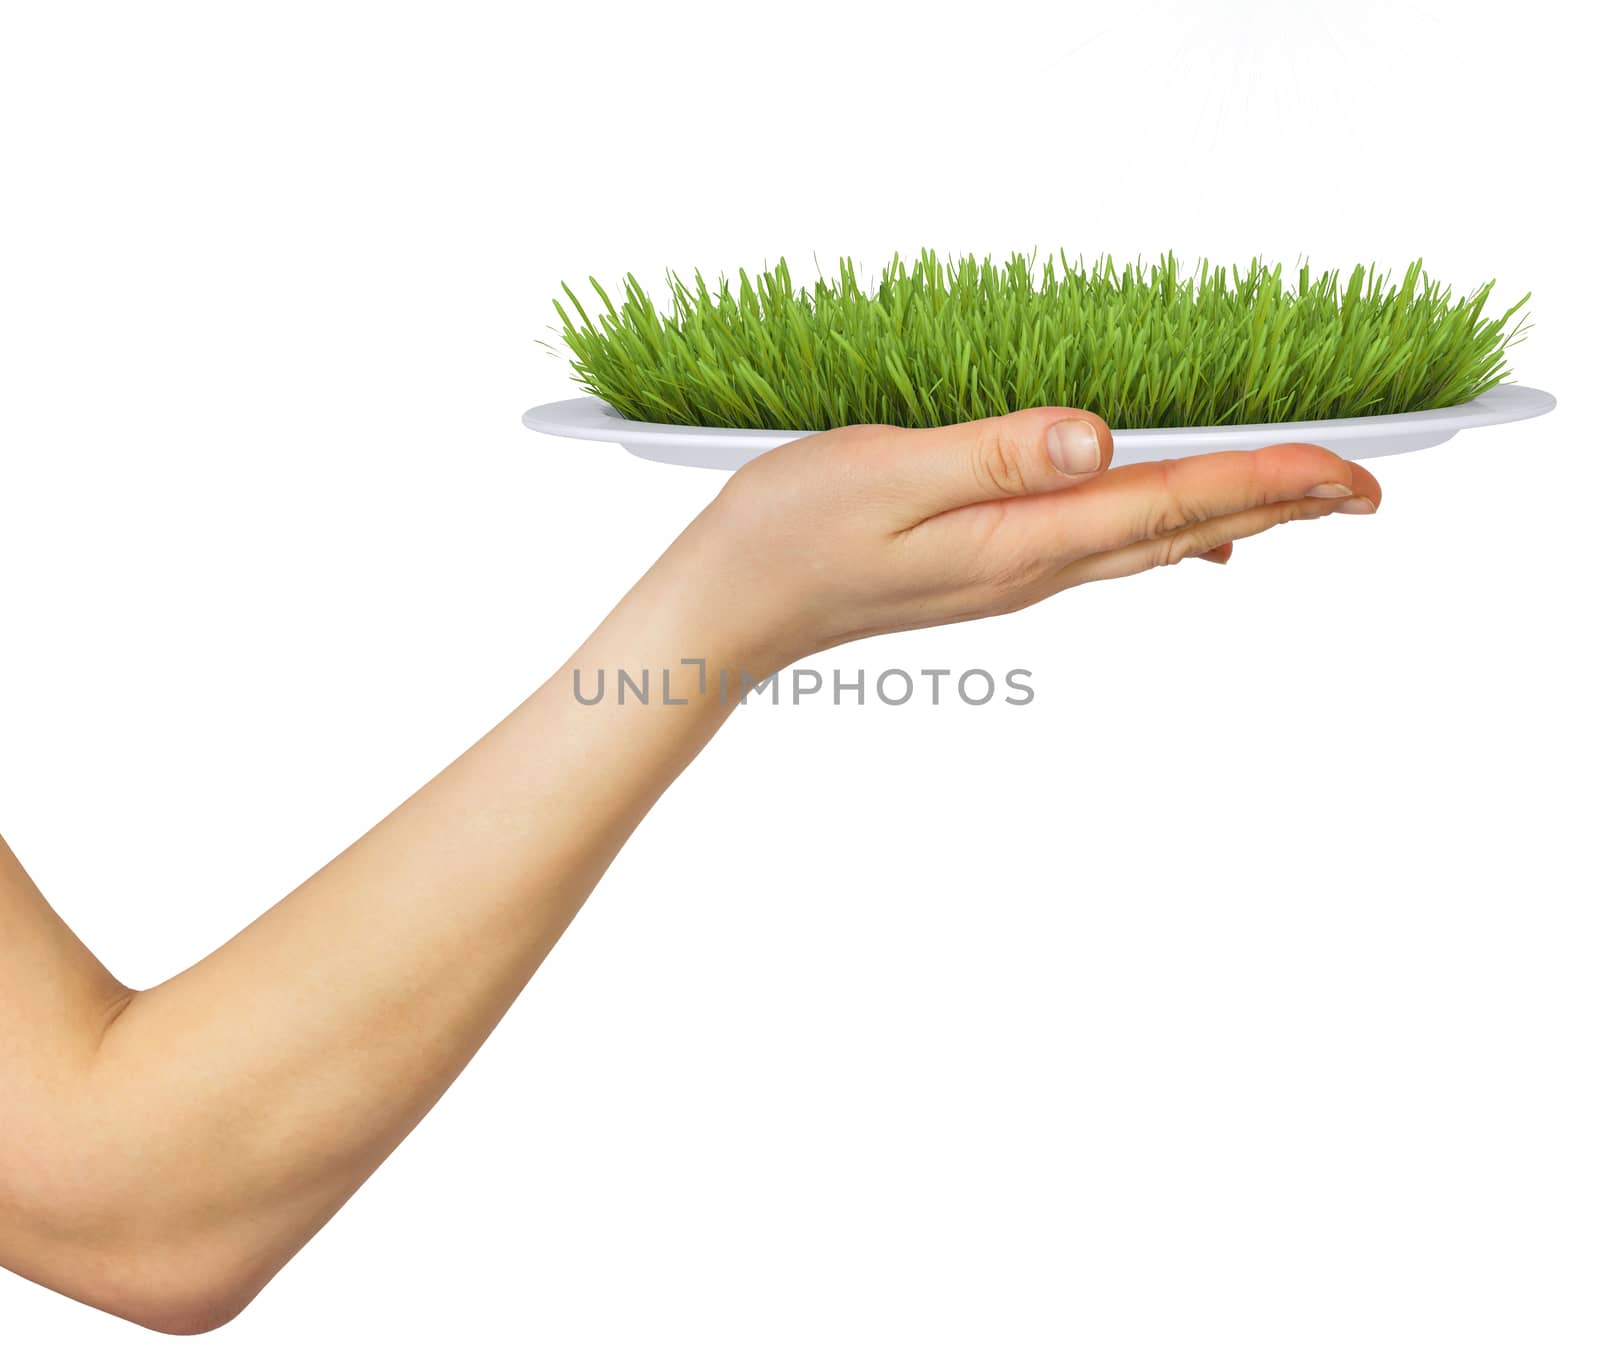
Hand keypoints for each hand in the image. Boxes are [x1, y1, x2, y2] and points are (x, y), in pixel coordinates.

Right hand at [661, 406, 1380, 671]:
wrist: (729, 610)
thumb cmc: (788, 533)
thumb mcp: (885, 473)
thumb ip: (995, 454)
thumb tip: (1101, 438)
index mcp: (1020, 542)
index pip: (1173, 504)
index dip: (1270, 480)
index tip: (1354, 469)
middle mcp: (1032, 568)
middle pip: (1183, 530)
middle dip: (1282, 506)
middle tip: (1366, 489)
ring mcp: (1012, 576)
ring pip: (1151, 544)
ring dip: (1234, 517)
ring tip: (1299, 500)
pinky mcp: (988, 569)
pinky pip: (1104, 549)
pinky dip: (1165, 530)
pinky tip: (1181, 530)